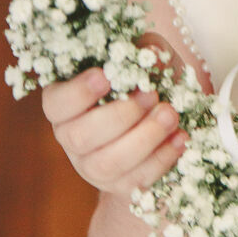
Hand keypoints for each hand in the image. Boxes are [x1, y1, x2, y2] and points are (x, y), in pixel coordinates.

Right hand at [42, 66, 187, 196]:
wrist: (160, 116)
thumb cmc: (144, 79)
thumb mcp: (145, 57)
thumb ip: (144, 51)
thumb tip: (149, 55)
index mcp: (65, 102)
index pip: (57, 103)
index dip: (77, 92)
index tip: (105, 76)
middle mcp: (71, 136)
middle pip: (80, 137)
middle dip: (120, 115)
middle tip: (151, 94)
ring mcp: (91, 166)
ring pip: (107, 163)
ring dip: (143, 139)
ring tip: (170, 115)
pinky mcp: (118, 185)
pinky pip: (135, 180)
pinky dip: (161, 158)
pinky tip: (180, 137)